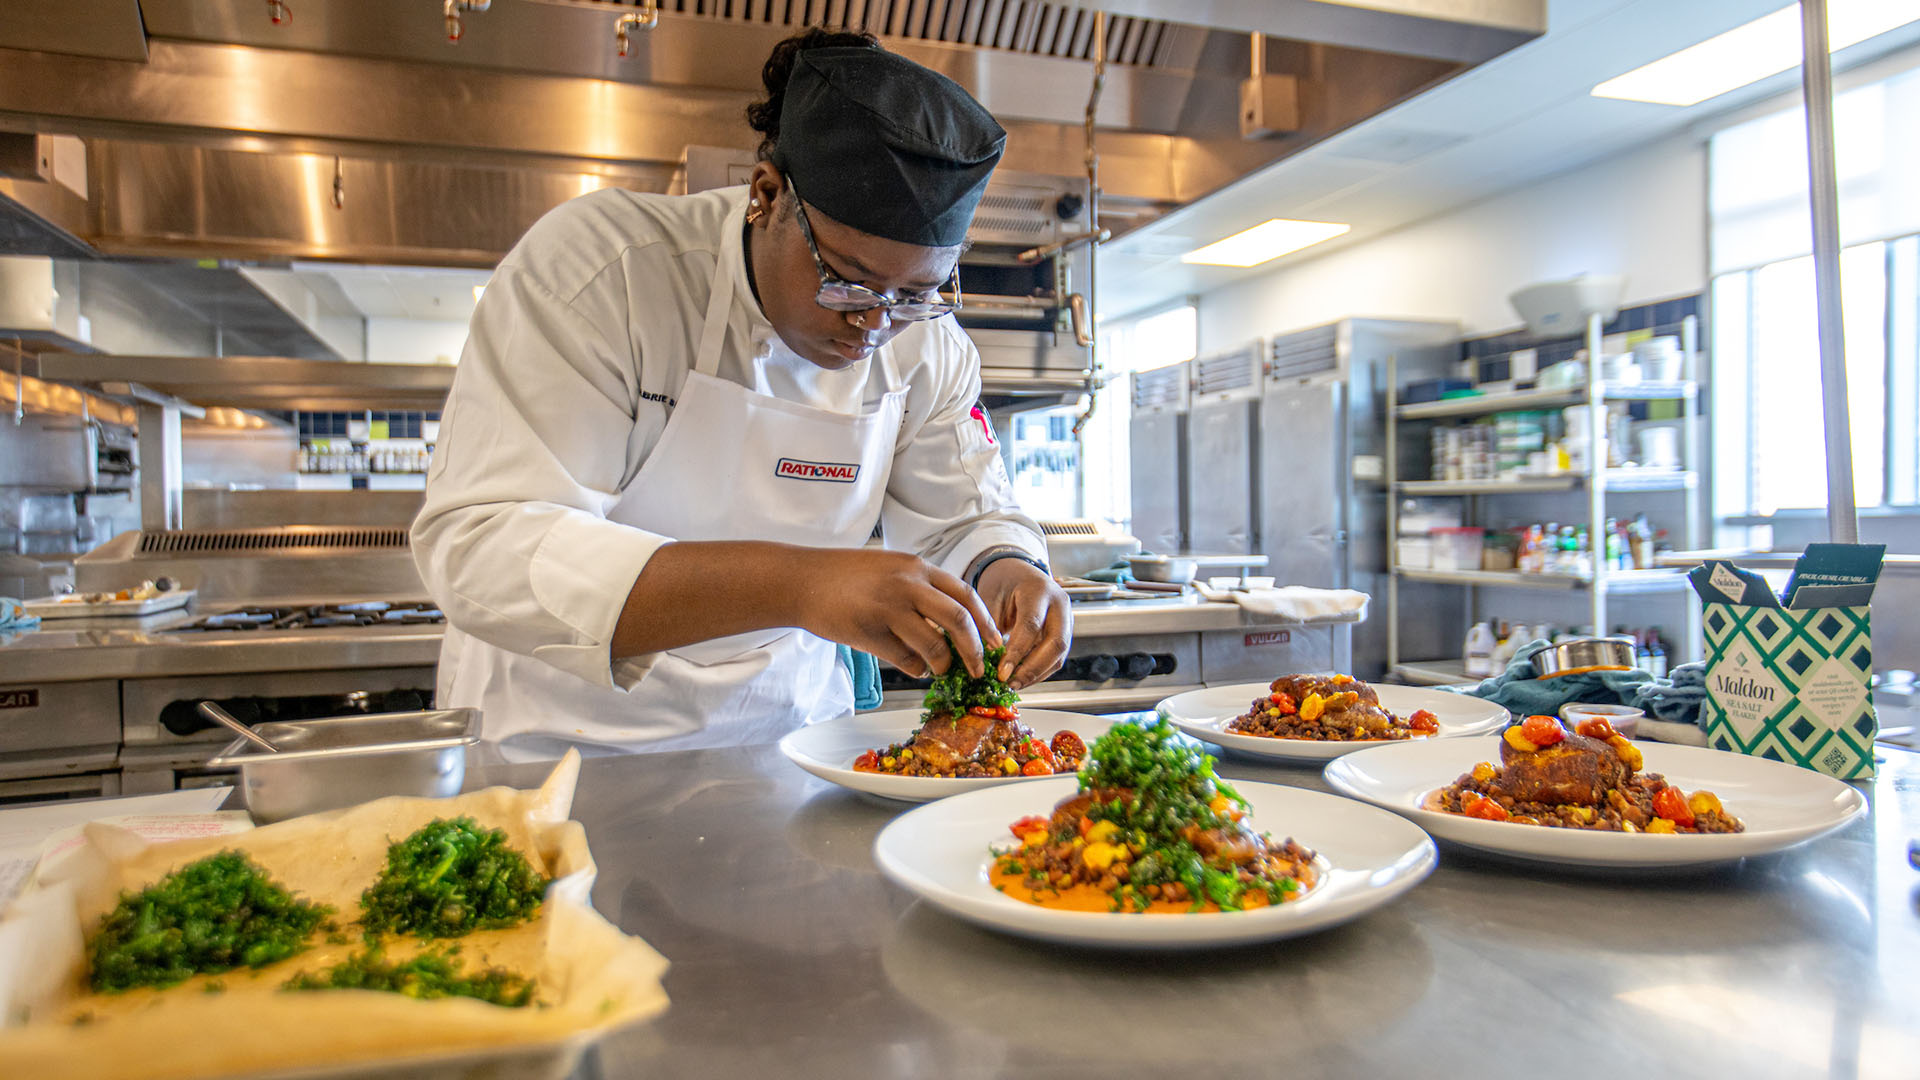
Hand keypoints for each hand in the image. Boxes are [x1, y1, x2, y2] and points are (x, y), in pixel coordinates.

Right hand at [788, 548, 1001, 679]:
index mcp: (916, 567)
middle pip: (960, 620)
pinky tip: (911, 666)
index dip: (985, 622)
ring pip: (935, 645)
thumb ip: (919, 588)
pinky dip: (915, 669)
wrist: (799, 580)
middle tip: (979, 669)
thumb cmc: (843, 577)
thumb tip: (951, 626)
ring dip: (943, 665)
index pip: (966, 594)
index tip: (994, 643)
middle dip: (976, 651)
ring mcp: (889, 608)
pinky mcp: (870, 631)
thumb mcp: (889, 569)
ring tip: (938, 670)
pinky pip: (906, 660)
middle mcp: (908, 584)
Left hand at [975, 559, 1070, 688]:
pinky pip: (1057, 658)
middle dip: (1032, 669)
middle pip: (1055, 643)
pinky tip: (1022, 678)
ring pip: (1059, 654)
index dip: (1017, 652)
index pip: (1031, 625)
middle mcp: (1060, 604)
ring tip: (1014, 684)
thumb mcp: (990, 597)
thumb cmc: (1003, 584)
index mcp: (1039, 590)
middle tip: (1010, 683)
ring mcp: (1067, 619)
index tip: (1002, 672)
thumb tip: (987, 660)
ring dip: (1037, 674)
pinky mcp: (1065, 633)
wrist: (1019, 573)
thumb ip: (989, 627)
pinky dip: (1040, 672)